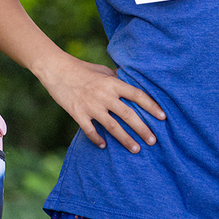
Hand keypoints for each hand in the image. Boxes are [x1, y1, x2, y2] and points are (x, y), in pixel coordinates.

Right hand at [38, 53, 164, 153]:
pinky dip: (97, 139)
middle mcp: (104, 95)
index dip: (151, 106)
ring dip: (126, 139)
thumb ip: (117, 80)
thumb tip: (131, 86)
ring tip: (136, 149)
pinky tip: (104, 146)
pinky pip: (90, 130)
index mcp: (112, 83)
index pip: (137, 95)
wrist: (56, 69)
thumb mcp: (102, 70)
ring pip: (113, 126)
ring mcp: (91, 106)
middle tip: (154, 141)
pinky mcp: (77, 113)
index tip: (163, 117)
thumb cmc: (81, 68)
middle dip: (143, 129)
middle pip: (128, 115)